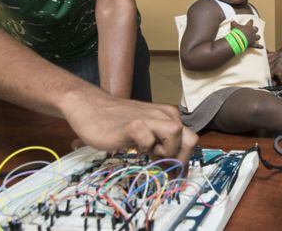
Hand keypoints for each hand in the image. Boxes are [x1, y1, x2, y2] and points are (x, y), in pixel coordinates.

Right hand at [62, 90, 197, 166]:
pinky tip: (135, 148)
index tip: (176, 173)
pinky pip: (148, 138)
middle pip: (190, 138)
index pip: (190, 139)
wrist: (90, 107)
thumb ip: (161, 142)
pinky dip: (144, 147)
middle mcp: (163, 114)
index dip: (186, 159)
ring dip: (166, 151)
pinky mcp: (132, 125)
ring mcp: (148, 117)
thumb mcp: (146, 130)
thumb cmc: (117, 122)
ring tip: (150, 154)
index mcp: (168, 115)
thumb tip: (174, 166)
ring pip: (175, 132)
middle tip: (165, 168)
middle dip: (181, 159)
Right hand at [231, 20, 262, 48]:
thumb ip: (234, 23)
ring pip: (258, 37)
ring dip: (258, 37)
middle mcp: (252, 32)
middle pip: (256, 29)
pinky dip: (260, 46)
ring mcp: (253, 38)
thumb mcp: (234, 25)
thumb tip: (232, 21)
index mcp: (248, 27)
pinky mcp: (253, 44)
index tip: (251, 20)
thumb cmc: (236, 32)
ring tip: (258, 37)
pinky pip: (258, 45)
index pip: (250, 22)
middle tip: (254, 29)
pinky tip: (262, 47)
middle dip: (255, 29)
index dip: (251, 21)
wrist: (238, 40)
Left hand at [268, 50, 281, 85]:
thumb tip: (266, 61)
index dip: (266, 61)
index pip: (269, 54)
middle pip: (267, 61)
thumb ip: (277, 60)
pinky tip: (275, 80)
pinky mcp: (278, 67)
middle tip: (269, 73)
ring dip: (270, 73)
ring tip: (274, 78)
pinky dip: (272, 77)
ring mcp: (279, 61)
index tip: (265, 66)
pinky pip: (270, 72)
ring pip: (268, 67)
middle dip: (267, 68)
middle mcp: (280, 55)